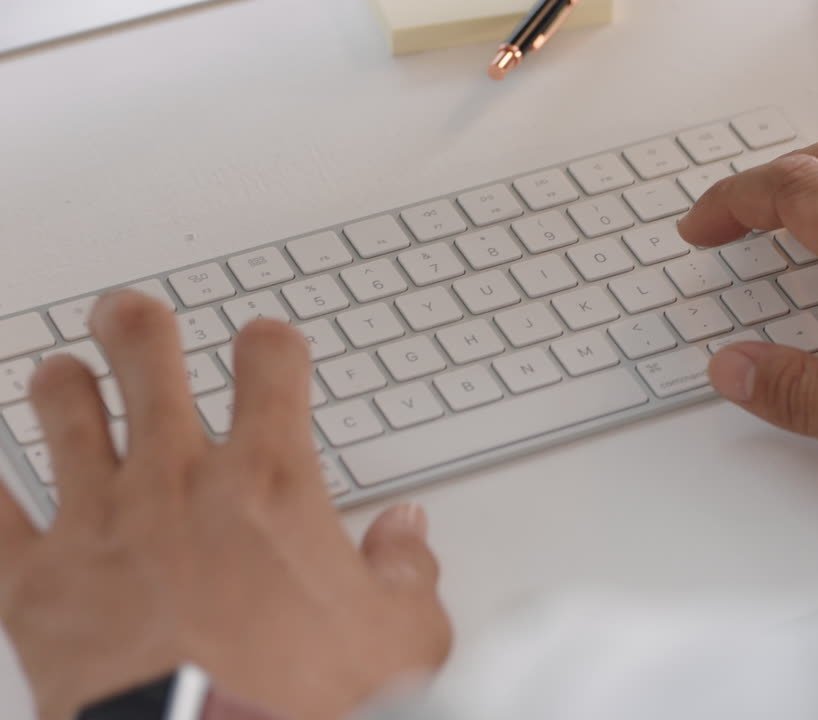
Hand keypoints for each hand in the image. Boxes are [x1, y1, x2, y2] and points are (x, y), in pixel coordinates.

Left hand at [0, 292, 450, 719]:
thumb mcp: (401, 637)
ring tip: (65, 377)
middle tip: (130, 317)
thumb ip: (406, 570)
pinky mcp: (35, 581)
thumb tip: (407, 533)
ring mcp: (99, 522)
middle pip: (148, 356)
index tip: (265, 349)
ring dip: (65, 384)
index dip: (269, 342)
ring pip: (64, 408)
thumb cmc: (301, 705)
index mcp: (271, 482)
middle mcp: (179, 482)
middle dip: (137, 325)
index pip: (269, 362)